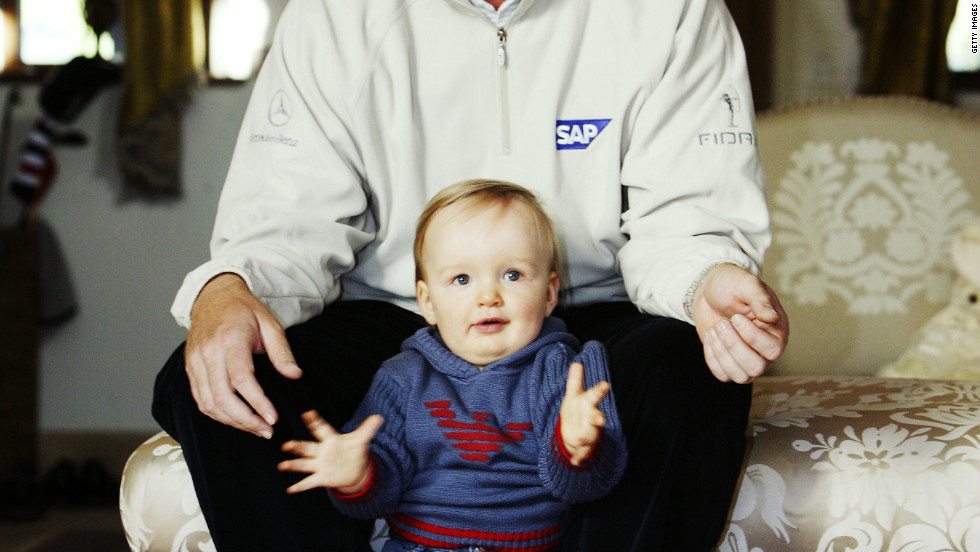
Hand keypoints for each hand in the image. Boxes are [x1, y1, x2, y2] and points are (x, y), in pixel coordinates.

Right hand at [184, 273, 302, 438]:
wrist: (214, 296)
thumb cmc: (244, 310)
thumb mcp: (270, 324)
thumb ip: (282, 352)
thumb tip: (295, 375)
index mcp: (230, 340)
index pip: (241, 380)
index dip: (257, 403)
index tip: (273, 418)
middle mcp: (208, 352)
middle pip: (221, 397)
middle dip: (245, 420)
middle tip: (266, 430)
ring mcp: (196, 361)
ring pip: (208, 402)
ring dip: (231, 421)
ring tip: (254, 428)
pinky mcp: (191, 368)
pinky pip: (200, 398)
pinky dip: (217, 414)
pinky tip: (235, 419)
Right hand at [279, 411, 382, 493]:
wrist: (354, 469)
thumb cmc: (353, 451)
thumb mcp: (361, 440)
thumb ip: (367, 429)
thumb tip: (379, 417)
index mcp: (331, 440)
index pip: (322, 429)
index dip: (316, 421)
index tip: (308, 413)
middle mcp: (322, 452)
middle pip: (308, 448)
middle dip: (298, 446)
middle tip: (287, 445)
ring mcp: (320, 465)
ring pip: (304, 464)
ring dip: (294, 465)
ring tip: (282, 465)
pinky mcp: (322, 478)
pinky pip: (309, 482)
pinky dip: (300, 486)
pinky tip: (290, 489)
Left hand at [559, 362, 609, 464]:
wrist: (575, 429)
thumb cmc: (576, 408)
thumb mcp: (573, 394)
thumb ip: (575, 380)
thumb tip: (577, 363)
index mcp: (588, 403)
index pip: (595, 395)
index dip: (600, 390)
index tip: (605, 385)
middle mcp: (592, 418)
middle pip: (596, 417)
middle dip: (598, 419)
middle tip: (600, 420)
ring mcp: (589, 432)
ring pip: (590, 436)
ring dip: (587, 439)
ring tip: (580, 440)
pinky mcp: (583, 445)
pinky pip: (582, 452)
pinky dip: (579, 457)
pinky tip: (574, 461)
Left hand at [692, 263, 788, 382]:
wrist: (708, 290)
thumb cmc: (731, 285)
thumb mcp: (746, 285)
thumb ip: (760, 300)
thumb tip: (772, 317)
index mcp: (777, 331)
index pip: (772, 350)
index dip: (751, 337)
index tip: (736, 317)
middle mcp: (765, 350)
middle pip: (756, 368)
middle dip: (734, 346)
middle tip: (722, 323)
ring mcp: (746, 359)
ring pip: (740, 377)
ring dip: (722, 353)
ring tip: (715, 328)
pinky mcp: (727, 363)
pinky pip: (723, 375)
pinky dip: (712, 358)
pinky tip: (710, 336)